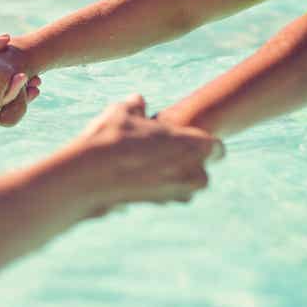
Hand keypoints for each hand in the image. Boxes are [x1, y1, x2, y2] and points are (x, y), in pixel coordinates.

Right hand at [59, 95, 221, 215]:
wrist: (90, 174)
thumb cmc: (111, 137)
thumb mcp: (123, 113)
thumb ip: (136, 107)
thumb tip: (138, 100)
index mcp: (191, 145)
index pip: (216, 148)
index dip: (205, 144)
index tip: (191, 140)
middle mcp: (190, 173)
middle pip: (204, 176)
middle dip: (192, 168)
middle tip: (171, 155)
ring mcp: (174, 193)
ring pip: (185, 191)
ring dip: (174, 182)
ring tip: (149, 167)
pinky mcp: (154, 205)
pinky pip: (163, 198)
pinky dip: (155, 190)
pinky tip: (134, 179)